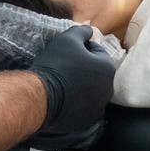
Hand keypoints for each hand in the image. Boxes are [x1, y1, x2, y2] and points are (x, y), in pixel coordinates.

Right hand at [28, 22, 117, 150]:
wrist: (41, 97)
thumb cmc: (56, 64)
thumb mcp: (68, 39)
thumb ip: (82, 31)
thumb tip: (89, 30)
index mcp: (108, 68)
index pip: (97, 51)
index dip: (82, 48)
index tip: (67, 52)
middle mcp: (108, 89)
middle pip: (96, 72)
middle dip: (84, 68)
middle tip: (64, 66)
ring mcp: (98, 107)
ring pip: (90, 90)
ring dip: (81, 85)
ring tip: (62, 82)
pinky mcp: (86, 121)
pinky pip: (83, 106)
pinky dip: (75, 101)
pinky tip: (61, 97)